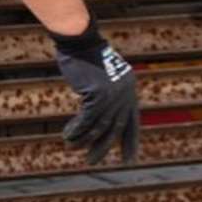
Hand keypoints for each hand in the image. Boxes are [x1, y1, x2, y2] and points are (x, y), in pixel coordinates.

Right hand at [52, 24, 139, 164]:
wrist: (80, 41)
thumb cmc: (86, 57)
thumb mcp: (102, 78)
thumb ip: (106, 97)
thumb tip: (99, 124)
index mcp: (130, 89)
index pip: (133, 121)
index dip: (131, 141)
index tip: (130, 159)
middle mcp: (125, 93)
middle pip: (116, 128)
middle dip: (104, 147)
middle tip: (93, 161)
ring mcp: (112, 94)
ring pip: (99, 126)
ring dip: (84, 140)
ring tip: (73, 147)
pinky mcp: (98, 94)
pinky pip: (86, 119)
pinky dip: (76, 130)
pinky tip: (68, 135)